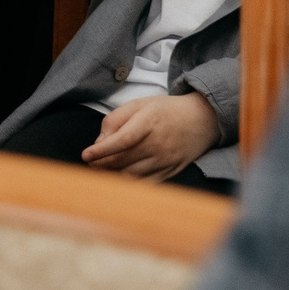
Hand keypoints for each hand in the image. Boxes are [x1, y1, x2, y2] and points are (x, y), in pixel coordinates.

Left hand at [83, 93, 220, 179]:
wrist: (202, 120)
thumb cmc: (166, 110)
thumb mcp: (139, 104)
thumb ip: (115, 119)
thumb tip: (99, 143)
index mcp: (150, 121)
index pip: (122, 140)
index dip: (101, 150)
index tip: (86, 155)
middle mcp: (159, 142)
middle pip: (124, 160)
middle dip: (101, 164)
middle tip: (90, 163)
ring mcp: (166, 160)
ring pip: (133, 176)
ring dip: (112, 176)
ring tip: (101, 170)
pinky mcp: (171, 172)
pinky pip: (145, 184)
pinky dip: (128, 185)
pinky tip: (118, 179)